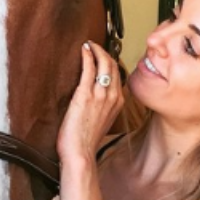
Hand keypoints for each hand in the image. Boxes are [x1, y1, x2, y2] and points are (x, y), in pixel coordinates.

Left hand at [57, 41, 123, 165]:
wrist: (80, 154)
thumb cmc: (86, 142)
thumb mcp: (102, 123)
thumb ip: (103, 108)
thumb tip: (96, 101)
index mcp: (118, 103)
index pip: (118, 75)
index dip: (110, 62)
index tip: (102, 56)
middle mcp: (113, 97)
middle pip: (113, 66)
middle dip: (104, 52)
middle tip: (94, 45)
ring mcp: (100, 95)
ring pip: (104, 64)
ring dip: (96, 51)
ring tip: (89, 45)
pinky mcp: (85, 95)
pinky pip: (89, 69)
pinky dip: (87, 56)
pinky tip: (83, 50)